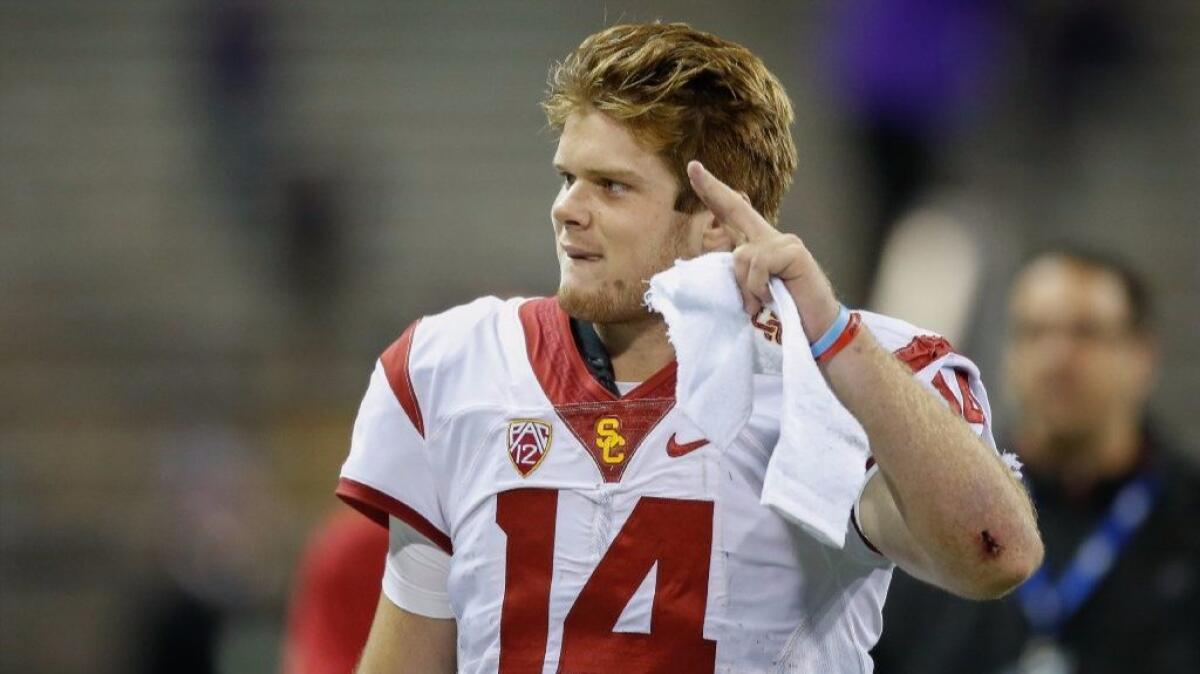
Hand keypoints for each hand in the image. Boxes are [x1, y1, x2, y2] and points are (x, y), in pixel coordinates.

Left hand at [686, 161, 840, 340]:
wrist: (816, 330)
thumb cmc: (783, 314)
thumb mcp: (752, 292)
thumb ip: (736, 274)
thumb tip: (720, 263)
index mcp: (758, 246)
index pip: (733, 215)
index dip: (714, 193)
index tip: (694, 169)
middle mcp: (770, 237)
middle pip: (737, 209)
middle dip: (712, 188)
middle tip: (692, 167)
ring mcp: (784, 242)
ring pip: (741, 255)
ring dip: (745, 287)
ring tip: (762, 302)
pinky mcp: (793, 251)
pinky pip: (757, 264)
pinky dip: (757, 287)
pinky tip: (772, 298)